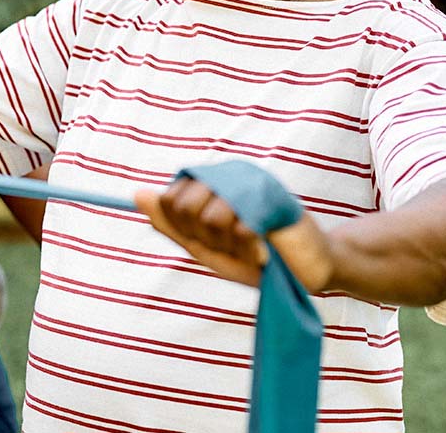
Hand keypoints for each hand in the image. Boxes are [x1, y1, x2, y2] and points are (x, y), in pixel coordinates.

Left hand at [134, 177, 335, 291]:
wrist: (309, 270)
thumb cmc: (256, 259)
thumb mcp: (205, 248)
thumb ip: (171, 223)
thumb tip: (136, 195)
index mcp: (210, 183)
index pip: (169, 200)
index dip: (184, 230)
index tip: (210, 239)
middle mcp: (228, 174)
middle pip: (184, 207)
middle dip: (206, 239)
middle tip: (234, 243)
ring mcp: (250, 181)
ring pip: (210, 217)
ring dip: (231, 245)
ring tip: (253, 246)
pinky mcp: (272, 195)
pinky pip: (240, 226)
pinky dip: (250, 249)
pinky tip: (265, 249)